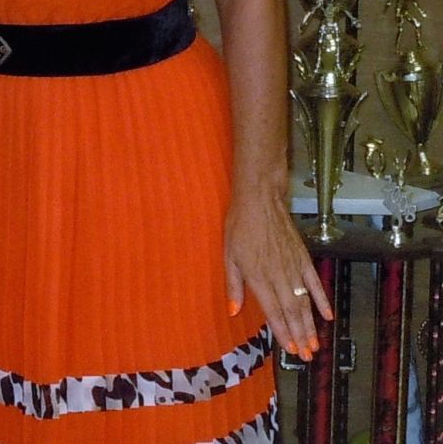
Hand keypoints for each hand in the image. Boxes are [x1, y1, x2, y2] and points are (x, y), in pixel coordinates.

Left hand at [224, 190, 332, 360]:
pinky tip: (328, 315)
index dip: (282, 332)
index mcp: (258, 276)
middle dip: (299, 335)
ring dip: (310, 324)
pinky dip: (322, 299)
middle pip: (291, 311)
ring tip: (316, 344)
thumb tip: (233, 311)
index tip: (290, 350)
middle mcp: (278, 276)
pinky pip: (315, 282)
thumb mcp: (229, 255)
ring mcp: (294, 267)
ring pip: (304, 301)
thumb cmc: (239, 226)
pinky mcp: (304, 257)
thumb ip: (233, 285)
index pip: (272, 311)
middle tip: (307, 356)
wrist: (259, 200)